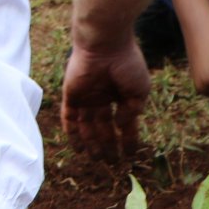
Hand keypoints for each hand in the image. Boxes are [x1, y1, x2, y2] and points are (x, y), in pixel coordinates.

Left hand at [60, 40, 148, 157]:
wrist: (106, 45)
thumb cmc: (127, 64)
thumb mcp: (138, 91)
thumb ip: (131, 112)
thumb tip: (121, 127)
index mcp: (120, 93)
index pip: (123, 121)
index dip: (128, 138)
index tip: (131, 154)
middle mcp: (102, 96)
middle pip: (103, 126)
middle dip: (108, 145)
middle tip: (112, 163)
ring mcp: (86, 96)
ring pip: (87, 126)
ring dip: (92, 143)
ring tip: (97, 160)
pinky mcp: (71, 94)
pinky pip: (69, 117)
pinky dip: (72, 133)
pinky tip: (78, 148)